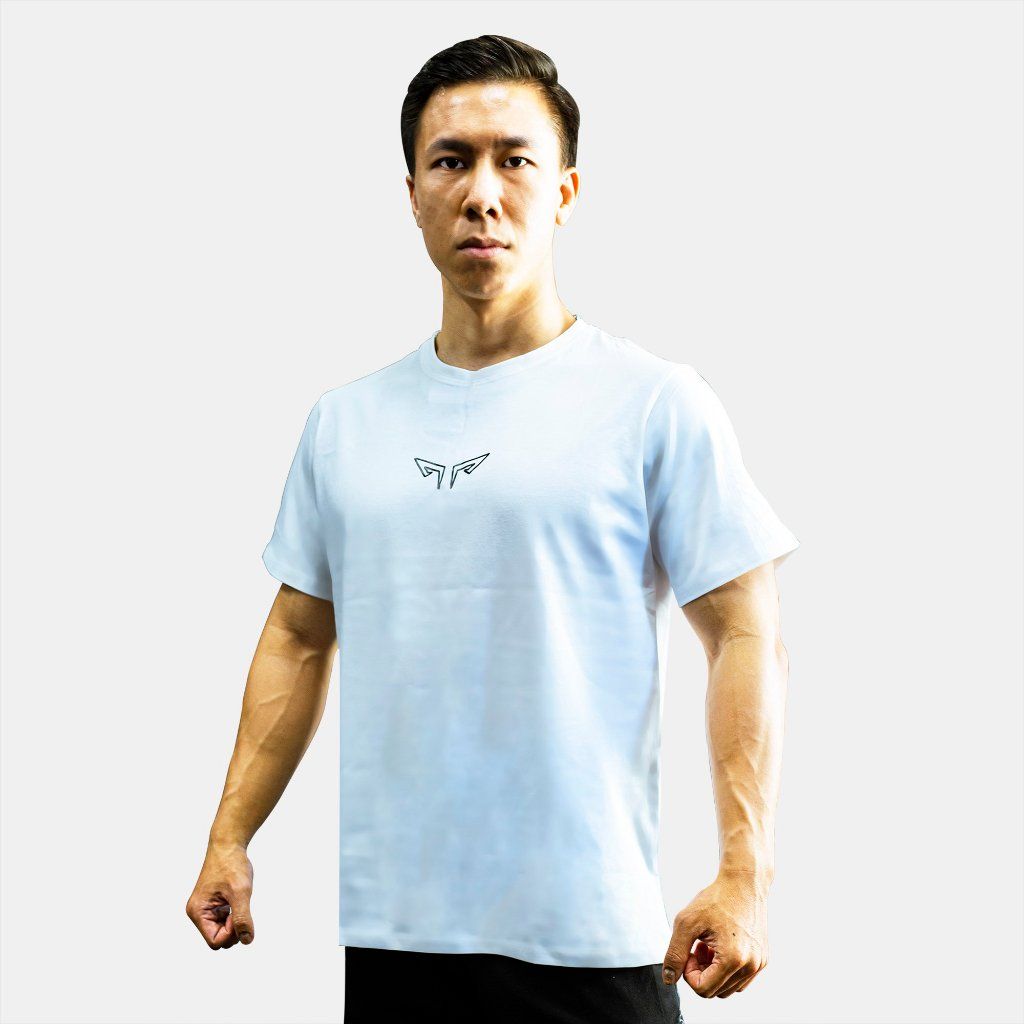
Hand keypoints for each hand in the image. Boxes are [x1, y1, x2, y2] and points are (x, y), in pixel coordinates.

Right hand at [185, 840, 254, 948]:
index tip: (238, 912)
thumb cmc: (231, 864)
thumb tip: (247, 940)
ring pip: (222, 931)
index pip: (215, 942)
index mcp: (198, 912)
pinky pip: (224, 921)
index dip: (231, 933)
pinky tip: (235, 898)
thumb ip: (242, 917)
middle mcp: (198, 913)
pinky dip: (233, 914)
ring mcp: (204, 909)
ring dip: (234, 920)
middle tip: (240, 905)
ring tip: (237, 900)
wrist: (228, 844)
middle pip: (218, 939)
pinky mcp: (212, 905)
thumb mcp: (240, 891)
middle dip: (233, 928)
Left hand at [661, 870, 768, 998]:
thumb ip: (674, 953)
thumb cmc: (716, 899)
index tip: (688, 951)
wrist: (743, 883)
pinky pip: (740, 979)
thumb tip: (669, 979)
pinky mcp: (762, 959)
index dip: (688, 973)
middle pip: (715, 991)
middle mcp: (750, 966)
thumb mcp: (687, 922)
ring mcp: (759, 964)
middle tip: (697, 946)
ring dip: (713, 971)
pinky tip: (719, 946)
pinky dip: (726, 968)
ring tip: (708, 945)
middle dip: (700, 972)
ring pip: (727, 987)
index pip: (703, 989)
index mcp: (733, 959)